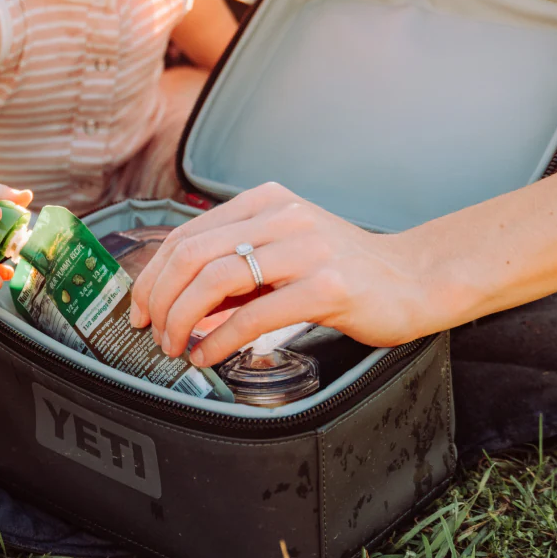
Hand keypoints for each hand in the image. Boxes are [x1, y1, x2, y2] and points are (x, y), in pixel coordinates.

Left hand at [129, 182, 440, 365]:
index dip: (153, 275)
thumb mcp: (286, 249)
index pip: (187, 234)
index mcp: (267, 202)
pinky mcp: (328, 286)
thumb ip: (238, 264)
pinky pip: (254, 315)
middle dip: (160, 299)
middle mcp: (283, 217)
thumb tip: (180, 302)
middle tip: (152, 332)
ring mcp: (306, 249)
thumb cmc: (346, 269)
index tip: (141, 308)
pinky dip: (220, 339)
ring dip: (183, 320)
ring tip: (177, 347)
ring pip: (216, 279)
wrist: (414, 279)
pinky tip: (209, 355)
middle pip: (192, 254)